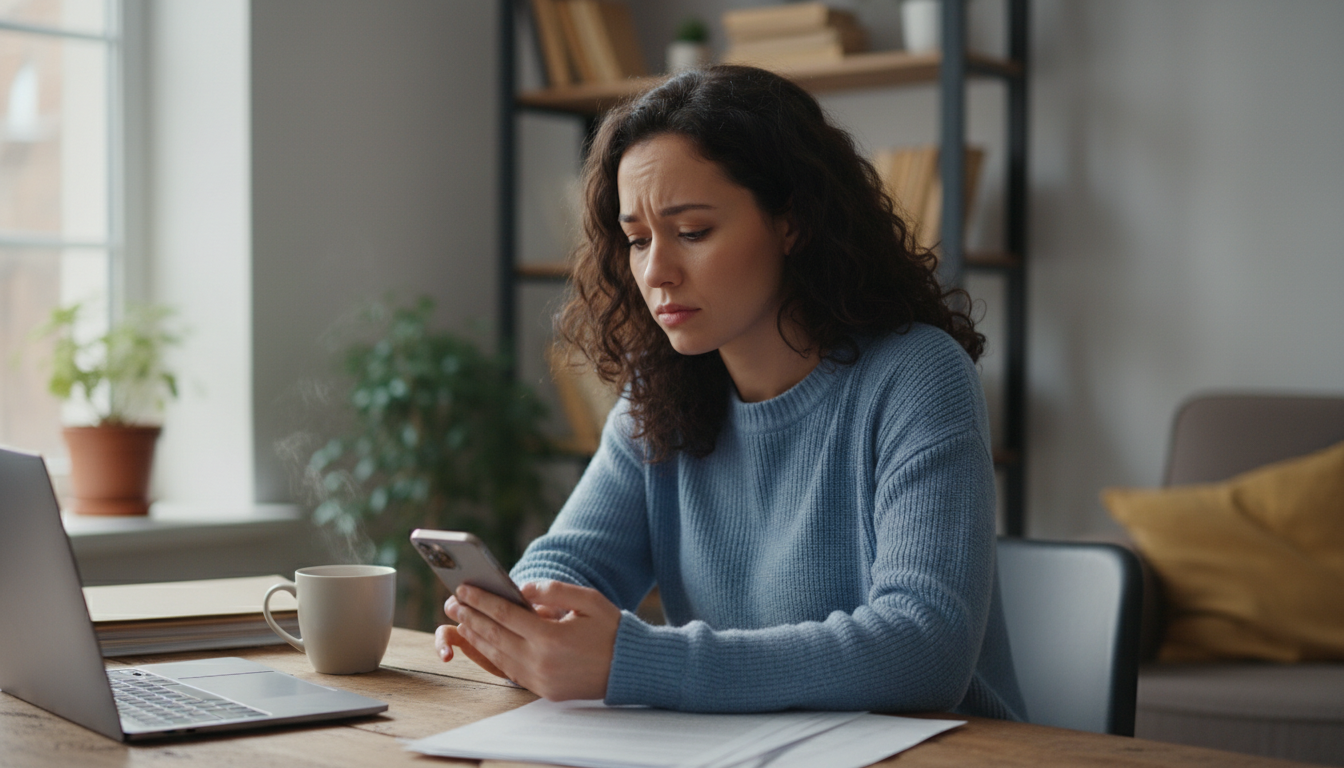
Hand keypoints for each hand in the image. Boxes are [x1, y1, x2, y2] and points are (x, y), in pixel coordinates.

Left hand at [435, 581, 620, 700]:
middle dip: (471, 616)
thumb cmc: (611, 630)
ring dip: (477, 637)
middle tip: (453, 602)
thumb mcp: (587, 600)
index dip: (481, 600)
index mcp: (550, 637)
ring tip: (463, 621)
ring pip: (497, 656)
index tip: (464, 588)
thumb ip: (553, 591)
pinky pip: (510, 671)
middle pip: (494, 635)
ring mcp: (540, 679)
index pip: (505, 614)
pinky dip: (493, 656)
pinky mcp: (543, 690)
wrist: (630, 669)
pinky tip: (485, 644)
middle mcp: (540, 661)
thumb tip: (522, 589)